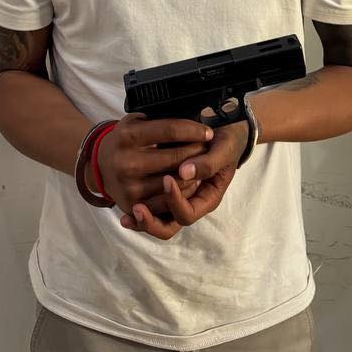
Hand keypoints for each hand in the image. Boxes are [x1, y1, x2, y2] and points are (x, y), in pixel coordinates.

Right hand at [94, 113, 213, 217]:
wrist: (99, 166)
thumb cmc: (124, 140)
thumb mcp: (134, 122)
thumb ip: (156, 119)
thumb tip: (189, 113)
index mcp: (128, 136)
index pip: (170, 131)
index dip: (193, 130)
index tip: (207, 131)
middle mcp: (127, 162)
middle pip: (176, 157)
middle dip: (197, 150)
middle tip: (208, 146)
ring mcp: (130, 186)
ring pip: (175, 181)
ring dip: (194, 172)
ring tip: (202, 163)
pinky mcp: (132, 205)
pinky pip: (167, 201)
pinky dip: (183, 191)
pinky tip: (191, 181)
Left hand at [120, 119, 249, 241]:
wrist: (222, 126)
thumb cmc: (226, 139)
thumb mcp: (225, 148)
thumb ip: (208, 163)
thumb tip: (184, 172)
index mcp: (207, 197)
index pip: (187, 214)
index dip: (175, 202)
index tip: (167, 179)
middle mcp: (190, 200)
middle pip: (168, 225)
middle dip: (152, 217)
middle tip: (139, 206)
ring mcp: (176, 195)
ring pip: (157, 221)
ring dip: (144, 218)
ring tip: (131, 210)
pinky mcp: (162, 185)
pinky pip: (148, 208)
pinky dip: (137, 214)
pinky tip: (124, 217)